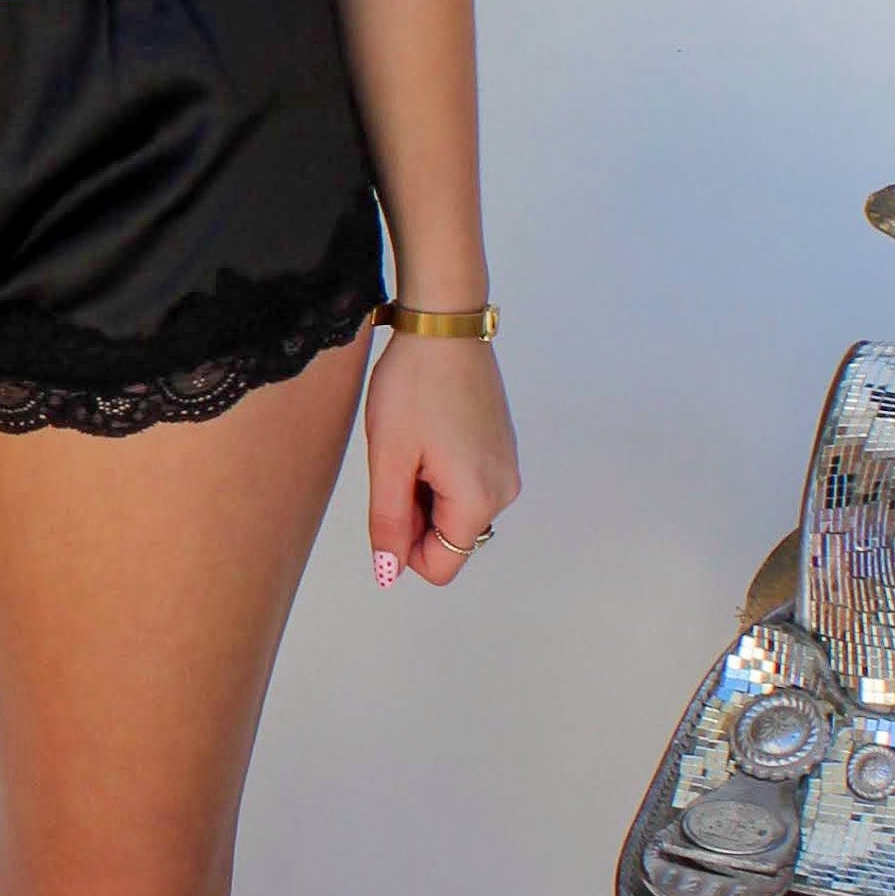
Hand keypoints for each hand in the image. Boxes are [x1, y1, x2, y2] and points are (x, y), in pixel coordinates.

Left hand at [365, 327, 518, 589]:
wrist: (444, 323)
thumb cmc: (414, 385)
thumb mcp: (389, 458)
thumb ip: (389, 523)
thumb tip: (390, 572)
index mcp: (479, 500)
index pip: (440, 565)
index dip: (404, 545)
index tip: (389, 496)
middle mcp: (504, 490)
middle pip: (450, 537)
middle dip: (415, 512)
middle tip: (397, 459)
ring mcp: (506, 466)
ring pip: (456, 508)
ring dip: (426, 489)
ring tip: (412, 440)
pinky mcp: (501, 445)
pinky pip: (467, 482)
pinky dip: (441, 470)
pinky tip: (427, 430)